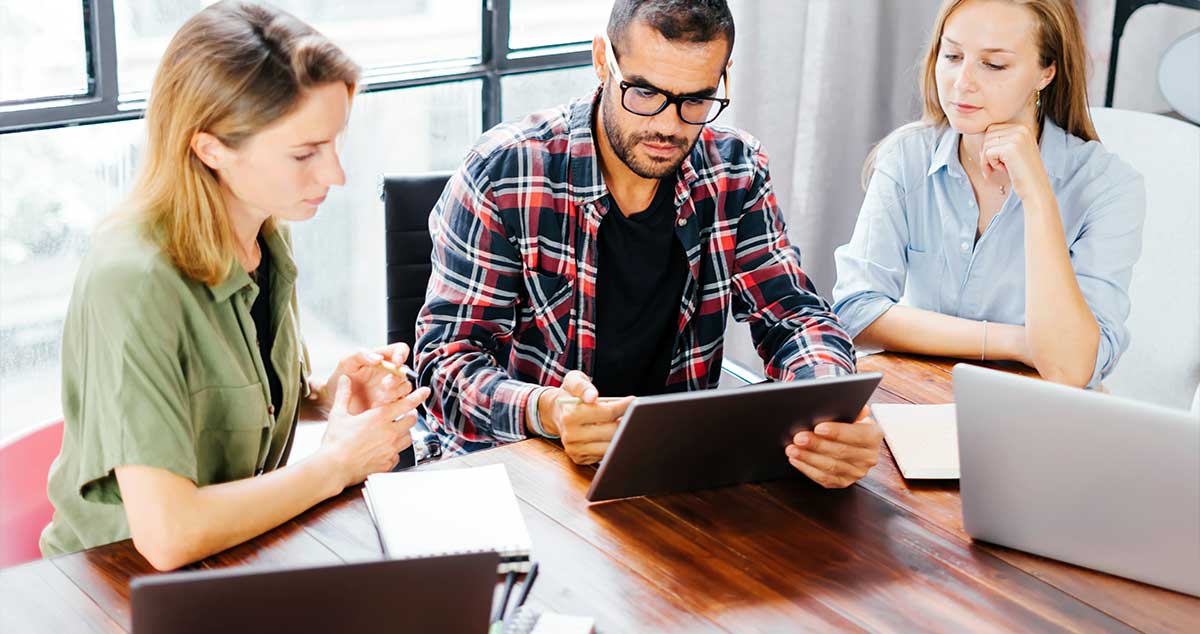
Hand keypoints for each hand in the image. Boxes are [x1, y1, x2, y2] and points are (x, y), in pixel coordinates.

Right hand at [319, 375, 430, 489]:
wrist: (333, 468)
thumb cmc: (335, 442)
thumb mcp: (338, 414)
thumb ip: (343, 394)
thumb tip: (344, 379)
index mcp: (379, 418)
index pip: (405, 404)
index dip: (417, 396)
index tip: (425, 391)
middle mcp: (389, 433)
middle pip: (411, 420)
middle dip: (411, 415)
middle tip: (406, 413)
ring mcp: (390, 449)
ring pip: (408, 437)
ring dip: (405, 432)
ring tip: (396, 431)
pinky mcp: (388, 463)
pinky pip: (399, 455)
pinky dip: (396, 450)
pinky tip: (387, 449)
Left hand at [322, 343, 414, 414]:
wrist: (332, 400)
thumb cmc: (340, 378)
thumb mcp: (346, 362)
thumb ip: (361, 354)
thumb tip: (378, 358)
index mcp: (383, 358)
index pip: (401, 350)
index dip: (402, 354)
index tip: (396, 361)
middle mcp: (390, 372)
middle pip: (405, 372)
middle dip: (397, 378)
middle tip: (385, 384)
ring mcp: (391, 388)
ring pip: (405, 388)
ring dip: (395, 393)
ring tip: (379, 398)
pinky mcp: (390, 403)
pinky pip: (400, 403)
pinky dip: (392, 405)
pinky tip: (377, 406)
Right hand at [535, 370, 633, 464]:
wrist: (556, 413)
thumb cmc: (570, 394)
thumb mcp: (574, 381)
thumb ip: (583, 386)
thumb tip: (592, 396)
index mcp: (570, 416)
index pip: (607, 413)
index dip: (624, 406)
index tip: (633, 401)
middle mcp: (571, 436)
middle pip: (611, 431)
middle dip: (626, 421)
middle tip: (633, 413)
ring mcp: (575, 450)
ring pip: (610, 446)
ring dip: (621, 434)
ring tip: (624, 422)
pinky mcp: (580, 459)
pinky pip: (604, 454)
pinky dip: (613, 444)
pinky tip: (613, 434)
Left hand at [785, 406, 881, 488]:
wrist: (855, 443)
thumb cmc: (850, 425)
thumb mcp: (855, 414)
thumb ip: (853, 410)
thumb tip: (851, 403)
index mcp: (874, 436)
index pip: (856, 434)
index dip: (836, 432)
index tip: (818, 428)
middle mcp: (869, 457)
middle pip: (840, 452)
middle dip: (816, 444)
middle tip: (798, 438)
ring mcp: (857, 472)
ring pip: (830, 467)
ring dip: (808, 458)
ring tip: (792, 449)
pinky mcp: (844, 482)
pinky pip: (824, 478)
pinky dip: (807, 469)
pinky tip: (796, 460)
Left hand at [980, 122, 1051, 201]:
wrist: (1035, 187)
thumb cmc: (1022, 171)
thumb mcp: (1014, 150)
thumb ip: (1001, 140)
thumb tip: (979, 135)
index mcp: (1022, 127)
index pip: (992, 129)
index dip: (989, 145)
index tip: (994, 159)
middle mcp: (1021, 129)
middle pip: (988, 134)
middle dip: (986, 152)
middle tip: (993, 166)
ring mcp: (1016, 138)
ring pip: (986, 144)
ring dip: (987, 160)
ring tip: (999, 169)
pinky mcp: (1010, 149)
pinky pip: (988, 153)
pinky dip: (990, 164)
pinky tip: (1003, 170)